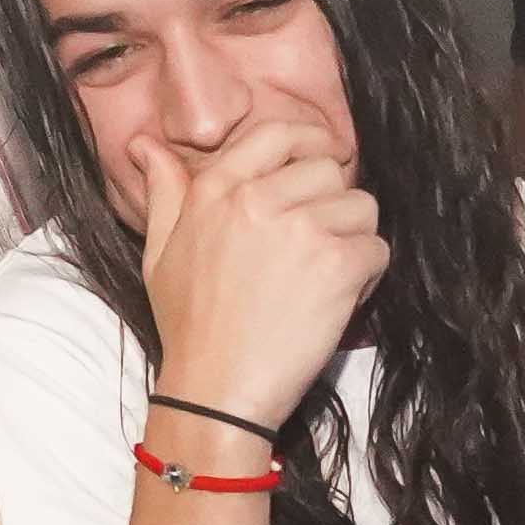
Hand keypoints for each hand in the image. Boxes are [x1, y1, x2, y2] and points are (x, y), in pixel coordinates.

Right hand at [137, 117, 387, 429]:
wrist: (216, 391)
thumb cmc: (188, 327)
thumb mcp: (159, 253)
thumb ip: (164, 193)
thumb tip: (147, 145)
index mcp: (217, 190)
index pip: (279, 133)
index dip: (309, 144)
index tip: (320, 164)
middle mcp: (258, 198)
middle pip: (329, 169)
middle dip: (333, 202)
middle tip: (319, 242)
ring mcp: (301, 228)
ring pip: (361, 206)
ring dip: (354, 237)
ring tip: (329, 274)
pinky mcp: (337, 264)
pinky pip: (377, 247)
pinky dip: (369, 274)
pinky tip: (342, 298)